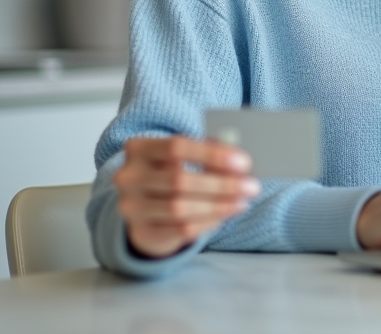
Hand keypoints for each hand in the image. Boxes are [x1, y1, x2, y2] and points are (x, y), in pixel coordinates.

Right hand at [114, 135, 261, 258]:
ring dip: (219, 205)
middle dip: (222, 184)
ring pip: (180, 209)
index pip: (176, 147)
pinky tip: (226, 214)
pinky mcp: (141, 233)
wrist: (142, 208)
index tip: (244, 162)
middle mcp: (128, 177)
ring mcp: (131, 208)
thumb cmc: (169, 173)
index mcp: (138, 148)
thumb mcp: (180, 158)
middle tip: (252, 186)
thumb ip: (205, 154)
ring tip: (243, 202)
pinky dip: (209, 221)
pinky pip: (181, 230)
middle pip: (179, 180)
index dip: (212, 154)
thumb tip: (239, 161)